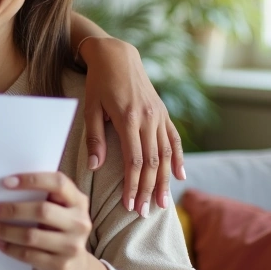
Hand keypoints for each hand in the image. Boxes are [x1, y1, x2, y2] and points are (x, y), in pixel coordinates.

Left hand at [0, 172, 105, 269]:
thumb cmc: (59, 233)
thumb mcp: (59, 213)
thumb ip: (43, 199)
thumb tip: (0, 189)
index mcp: (78, 202)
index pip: (58, 183)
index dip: (32, 180)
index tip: (6, 182)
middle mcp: (79, 223)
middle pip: (42, 211)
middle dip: (10, 209)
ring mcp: (73, 247)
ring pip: (31, 236)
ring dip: (2, 230)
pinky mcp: (62, 267)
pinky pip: (28, 255)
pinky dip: (9, 248)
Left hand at [79, 36, 184, 214]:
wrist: (117, 55)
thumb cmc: (98, 83)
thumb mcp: (90, 108)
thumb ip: (95, 138)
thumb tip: (95, 167)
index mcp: (129, 119)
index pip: (134, 161)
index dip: (133, 185)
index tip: (129, 205)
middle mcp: (148, 119)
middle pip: (152, 162)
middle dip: (148, 190)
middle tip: (143, 214)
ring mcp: (159, 116)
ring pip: (166, 154)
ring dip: (164, 181)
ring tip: (162, 204)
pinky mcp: (163, 113)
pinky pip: (174, 139)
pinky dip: (178, 159)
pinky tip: (180, 177)